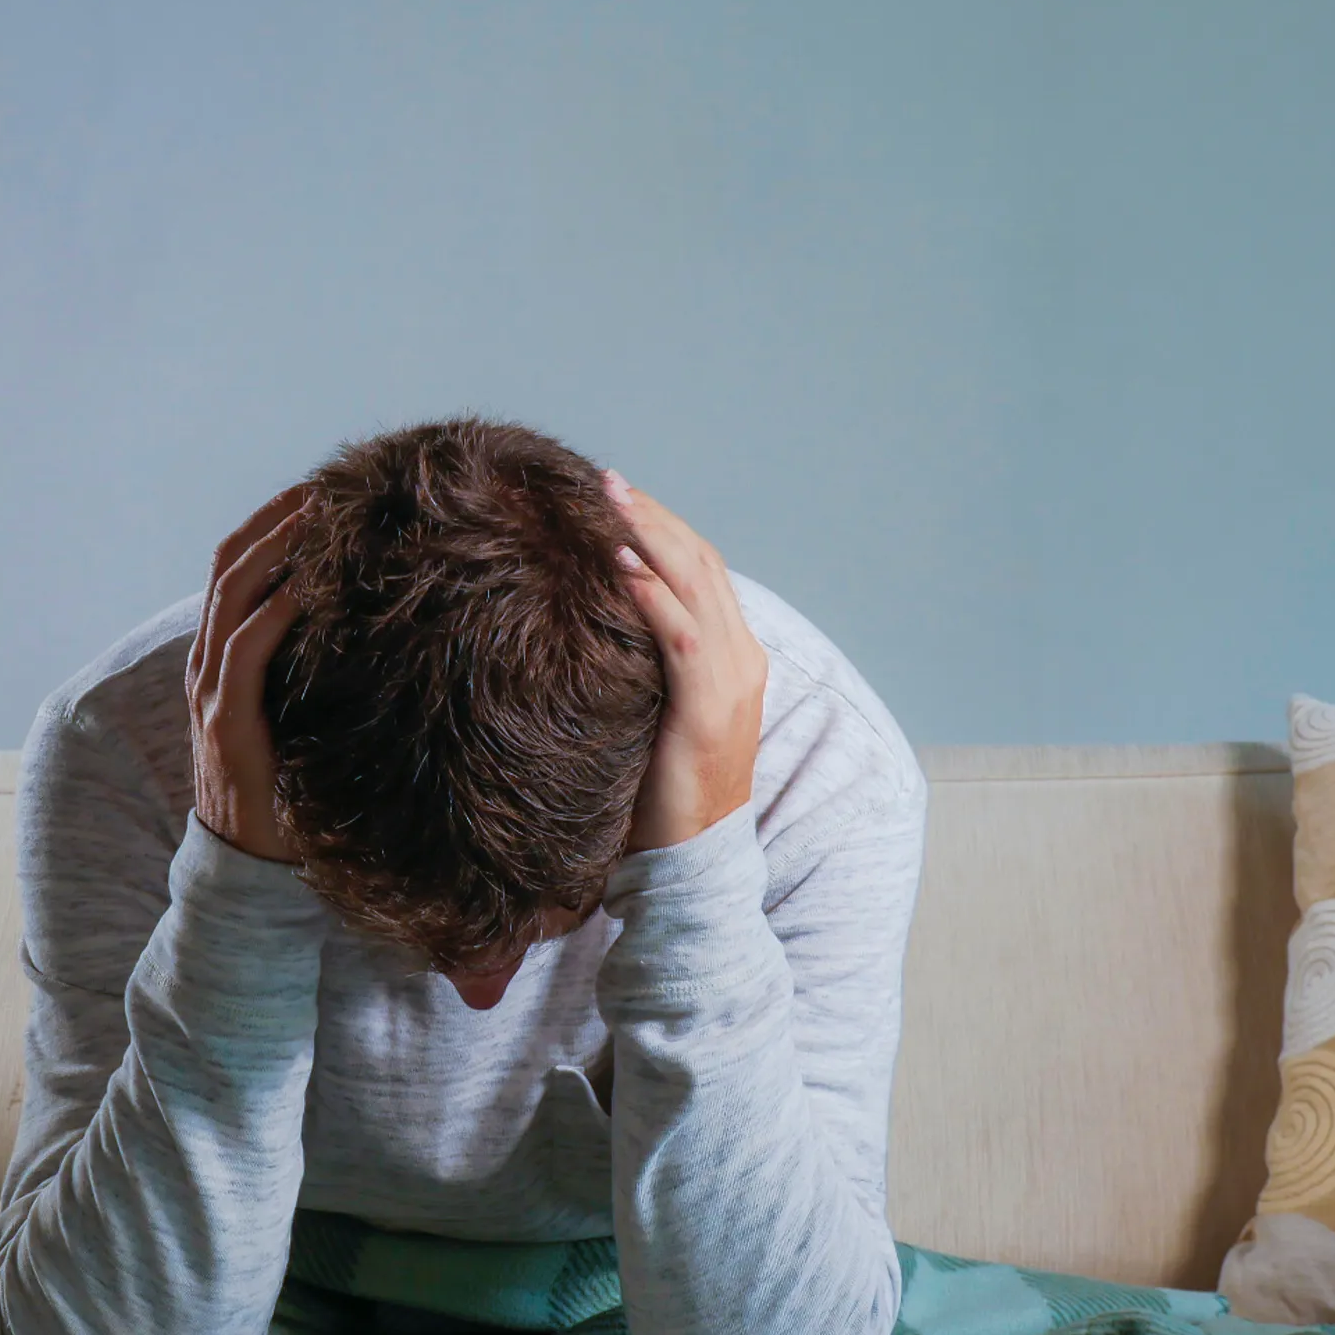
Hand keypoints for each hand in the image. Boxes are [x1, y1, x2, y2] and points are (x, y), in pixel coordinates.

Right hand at [186, 484, 310, 860]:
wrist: (247, 864)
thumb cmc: (288, 789)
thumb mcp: (299, 715)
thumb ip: (312, 672)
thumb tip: (370, 629)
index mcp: (219, 659)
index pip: (236, 569)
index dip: (271, 524)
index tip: (319, 492)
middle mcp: (206, 665)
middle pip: (230, 565)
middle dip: (277, 520)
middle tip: (326, 486)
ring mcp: (210, 690)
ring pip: (234, 593)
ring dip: (277, 547)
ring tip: (321, 515)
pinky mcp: (226, 720)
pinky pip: (247, 649)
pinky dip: (278, 609)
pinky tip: (315, 586)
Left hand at [607, 471, 768, 853]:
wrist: (694, 857)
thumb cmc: (664, 790)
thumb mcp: (657, 710)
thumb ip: (645, 664)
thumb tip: (593, 621)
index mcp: (734, 654)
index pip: (702, 570)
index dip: (662, 527)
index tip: (615, 495)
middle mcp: (741, 657)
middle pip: (699, 562)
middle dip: (651, 515)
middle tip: (605, 477)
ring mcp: (730, 680)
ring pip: (695, 584)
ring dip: (649, 535)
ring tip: (608, 497)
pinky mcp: (708, 708)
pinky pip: (680, 635)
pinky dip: (652, 592)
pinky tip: (618, 562)